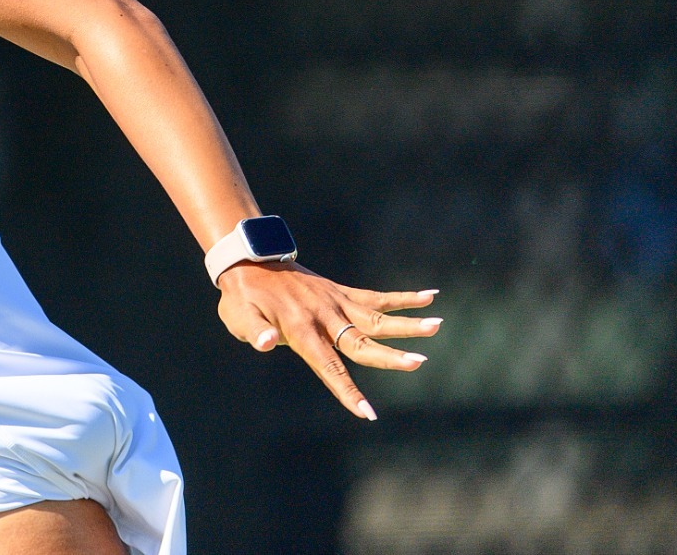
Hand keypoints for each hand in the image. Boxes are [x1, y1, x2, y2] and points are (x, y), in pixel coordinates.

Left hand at [216, 262, 440, 419]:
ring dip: (407, 322)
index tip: (368, 414)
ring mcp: (336, 302)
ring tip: (438, 324)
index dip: (347, 390)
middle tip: (418, 363)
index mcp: (301, 329)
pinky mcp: (341, 292)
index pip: (328, 366)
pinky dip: (402, 298)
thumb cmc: (242, 298)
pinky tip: (430, 296)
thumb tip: (264, 344)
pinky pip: (376, 296)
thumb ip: (255, 331)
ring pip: (377, 316)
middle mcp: (324, 316)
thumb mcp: (239, 316)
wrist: (250, 261)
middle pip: (362, 341)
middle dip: (389, 356)